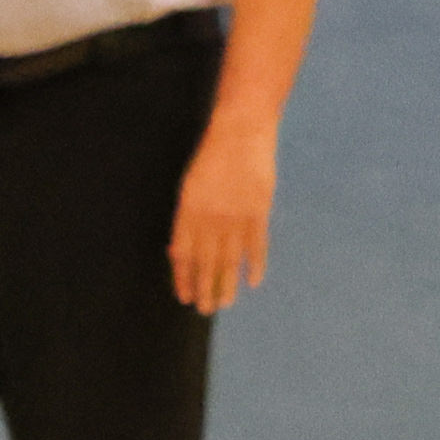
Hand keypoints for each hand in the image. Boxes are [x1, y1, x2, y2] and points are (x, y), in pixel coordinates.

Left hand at [171, 124, 274, 316]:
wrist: (241, 129)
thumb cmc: (214, 154)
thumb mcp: (191, 184)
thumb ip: (188, 217)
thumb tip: (181, 249)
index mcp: (188, 209)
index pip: (184, 254)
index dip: (184, 277)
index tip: (185, 297)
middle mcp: (209, 216)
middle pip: (206, 261)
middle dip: (204, 288)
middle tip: (205, 310)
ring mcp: (235, 214)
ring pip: (229, 258)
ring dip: (226, 283)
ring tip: (224, 304)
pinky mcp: (258, 209)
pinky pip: (256, 244)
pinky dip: (255, 264)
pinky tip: (253, 282)